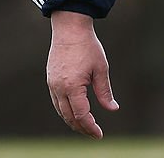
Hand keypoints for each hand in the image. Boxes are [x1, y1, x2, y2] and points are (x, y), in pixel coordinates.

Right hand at [46, 11, 119, 138]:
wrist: (70, 29)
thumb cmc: (88, 47)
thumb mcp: (101, 69)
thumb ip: (105, 91)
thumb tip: (112, 109)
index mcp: (72, 86)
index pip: (81, 115)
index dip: (90, 127)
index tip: (99, 134)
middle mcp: (59, 88)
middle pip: (69, 117)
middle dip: (81, 128)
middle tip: (94, 133)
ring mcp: (52, 84)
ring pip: (61, 111)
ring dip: (72, 121)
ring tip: (85, 126)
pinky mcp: (50, 79)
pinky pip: (57, 101)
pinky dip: (65, 110)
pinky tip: (74, 112)